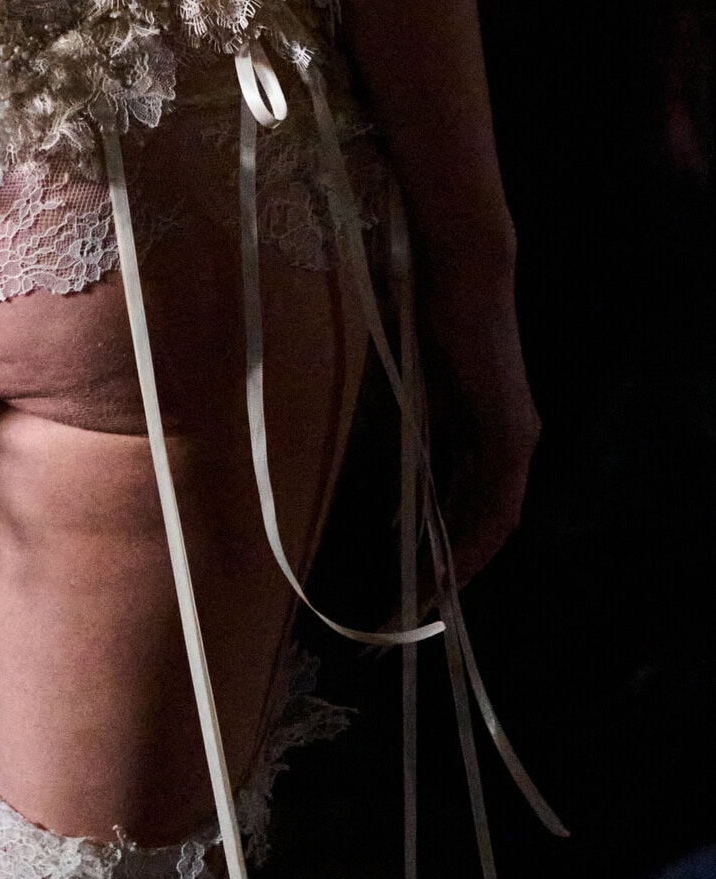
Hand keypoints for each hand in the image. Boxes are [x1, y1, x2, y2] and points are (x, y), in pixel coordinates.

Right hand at [416, 258, 539, 586]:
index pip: (465, 499)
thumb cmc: (421, 307)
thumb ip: (402, 416)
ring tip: (427, 600)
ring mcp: (514, 438)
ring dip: (462, 563)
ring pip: (493, 520)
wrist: (456, 272)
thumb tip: (364, 442)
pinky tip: (449, 568)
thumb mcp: (407, 376)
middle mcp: (507, 440)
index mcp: (480, 426)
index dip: (441, 540)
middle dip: (449, 566)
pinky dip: (475, 540)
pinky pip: (497, 504)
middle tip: (412, 605)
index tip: (409, 573)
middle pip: (481, 519)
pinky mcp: (511, 434)